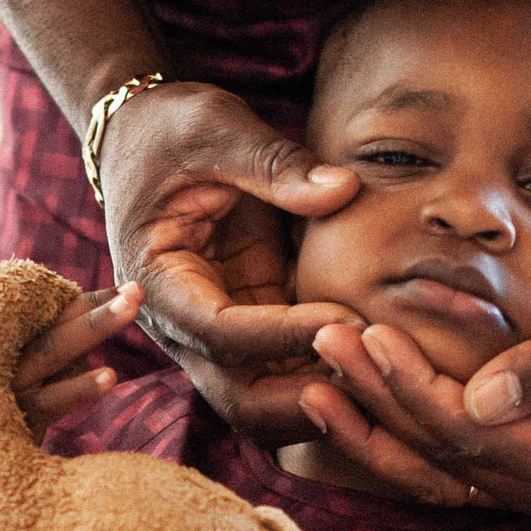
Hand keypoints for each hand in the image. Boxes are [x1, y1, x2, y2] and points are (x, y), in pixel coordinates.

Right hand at [12, 282, 141, 440]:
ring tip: (132, 309)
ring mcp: (12, 385)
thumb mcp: (31, 382)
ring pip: (54, 350)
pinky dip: (80, 388)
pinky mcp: (17, 418)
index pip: (57, 313)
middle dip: (99, 305)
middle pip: (57, 324)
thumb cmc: (6, 417)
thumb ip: (55, 353)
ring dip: (94, 327)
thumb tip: (98, 327)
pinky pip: (51, 400)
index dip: (94, 300)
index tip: (131, 289)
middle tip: (138, 289)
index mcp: (15, 342)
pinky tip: (111, 376)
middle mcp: (9, 355)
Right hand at [96, 80, 362, 443]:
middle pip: (237, 397)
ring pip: (264, 403)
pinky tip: (380, 365)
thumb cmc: (171, 128)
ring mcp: (214, 334)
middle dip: (304, 401)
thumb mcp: (216, 127)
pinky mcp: (250, 326)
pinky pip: (288, 374)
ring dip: (323, 402)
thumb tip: (343, 190)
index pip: (220, 333)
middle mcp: (180, 325)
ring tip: (386, 377)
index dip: (285, 334)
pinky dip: (329, 378)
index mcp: (157, 280)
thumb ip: (275, 163)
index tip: (348, 319)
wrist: (144, 138)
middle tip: (374, 376)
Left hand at [297, 245, 530, 522]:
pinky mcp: (515, 472)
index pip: (477, 434)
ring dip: (370, 425)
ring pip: (431, 471)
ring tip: (313, 376)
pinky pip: (439, 465)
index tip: (368, 334)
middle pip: (444, 454)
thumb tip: (480, 401)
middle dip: (380, 398)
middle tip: (323, 338)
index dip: (416, 387)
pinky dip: (389, 435)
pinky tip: (340, 401)